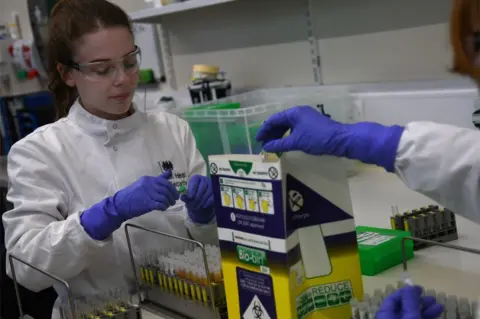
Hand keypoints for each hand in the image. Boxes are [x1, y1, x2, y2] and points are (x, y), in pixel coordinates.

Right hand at [81, 170, 178, 239]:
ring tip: (168, 205)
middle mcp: (149, 185)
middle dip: (172, 195)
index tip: (174, 193)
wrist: (119, 205)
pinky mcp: (147, 203)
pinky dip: (164, 207)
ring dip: (168, 202)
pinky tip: (162, 208)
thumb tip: (170, 172)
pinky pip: (160, 204)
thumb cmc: (131, 195)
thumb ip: (157, 179)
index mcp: (148, 179)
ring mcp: (148, 194)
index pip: (165, 181)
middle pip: (166, 189)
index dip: (172, 188)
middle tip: (173, 200)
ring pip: (165, 197)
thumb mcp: (143, 184)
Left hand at [181, 175, 214, 224]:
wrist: (200, 199)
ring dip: (202, 201)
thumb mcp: (188, 195)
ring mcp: (212, 185)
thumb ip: (186, 196)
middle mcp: (205, 179)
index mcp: (196, 178)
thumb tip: (182, 197)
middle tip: (193, 205)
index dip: (192, 189)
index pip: (195, 181)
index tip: (190, 197)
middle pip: (202, 187)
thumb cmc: (193, 195)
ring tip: (196, 207)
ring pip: (208, 192)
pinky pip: (212, 197)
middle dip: (197, 197)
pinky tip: (203, 206)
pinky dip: (207, 202)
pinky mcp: (216, 192)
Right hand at [255, 105, 403, 171]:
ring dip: (279, 135)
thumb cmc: (317, 139)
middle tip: (264, 144)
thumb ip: (279, 145)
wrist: (341, 140)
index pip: (273, 120)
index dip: (264, 130)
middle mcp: (299, 112)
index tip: (257, 140)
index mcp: (294, 113)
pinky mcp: (312, 124)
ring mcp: (306, 117)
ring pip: (288, 125)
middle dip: (271, 133)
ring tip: (273, 145)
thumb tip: (266, 148)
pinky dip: (288, 135)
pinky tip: (285, 143)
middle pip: (280, 121)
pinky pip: (295, 128)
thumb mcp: (296, 142)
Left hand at [377, 285, 443, 318]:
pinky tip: (438, 312)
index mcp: (385, 314)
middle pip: (404, 307)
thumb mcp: (410, 316)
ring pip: (412, 315)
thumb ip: (410, 301)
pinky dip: (426, 317)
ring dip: (426, 309)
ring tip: (439, 305)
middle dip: (419, 301)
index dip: (406, 292)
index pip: (393, 299)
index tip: (420, 288)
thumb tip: (409, 286)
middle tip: (432, 297)